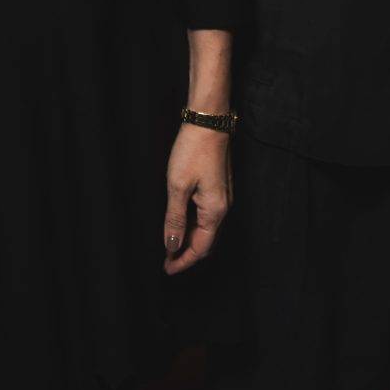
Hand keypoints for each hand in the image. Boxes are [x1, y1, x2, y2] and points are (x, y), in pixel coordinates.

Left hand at [162, 124, 230, 274]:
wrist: (208, 120)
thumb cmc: (193, 151)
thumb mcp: (177, 187)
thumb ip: (174, 219)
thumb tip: (172, 246)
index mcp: (215, 212)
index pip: (200, 248)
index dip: (182, 261)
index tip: (166, 269)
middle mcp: (223, 207)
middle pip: (205, 241)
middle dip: (186, 253)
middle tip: (166, 260)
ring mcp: (222, 197)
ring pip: (205, 228)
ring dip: (188, 239)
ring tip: (169, 243)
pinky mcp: (218, 187)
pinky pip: (206, 215)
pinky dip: (192, 224)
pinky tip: (179, 221)